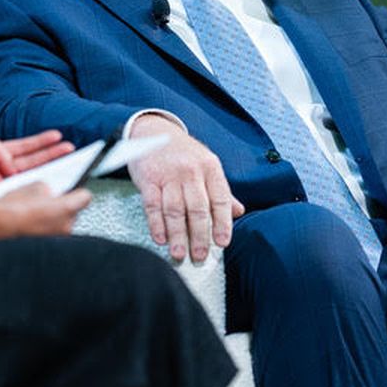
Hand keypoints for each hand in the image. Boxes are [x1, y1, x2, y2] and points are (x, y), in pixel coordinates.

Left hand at [0, 126, 70, 191]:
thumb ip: (1, 150)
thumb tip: (14, 167)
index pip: (23, 149)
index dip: (41, 144)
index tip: (59, 138)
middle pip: (29, 161)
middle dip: (50, 154)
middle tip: (70, 149)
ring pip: (25, 173)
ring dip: (45, 165)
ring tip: (65, 154)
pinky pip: (10, 186)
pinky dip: (25, 182)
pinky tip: (41, 177)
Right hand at [0, 184, 92, 241]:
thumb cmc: (14, 207)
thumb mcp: (34, 187)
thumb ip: (48, 189)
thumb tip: (49, 193)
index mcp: (69, 207)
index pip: (85, 197)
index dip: (77, 193)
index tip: (73, 192)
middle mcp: (68, 226)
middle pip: (73, 214)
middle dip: (63, 209)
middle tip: (47, 205)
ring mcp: (58, 241)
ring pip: (62, 227)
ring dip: (53, 223)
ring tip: (35, 218)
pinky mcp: (50, 251)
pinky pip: (52, 239)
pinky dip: (44, 234)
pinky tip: (32, 229)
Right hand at [127, 115, 242, 262]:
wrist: (153, 131)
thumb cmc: (183, 153)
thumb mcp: (207, 165)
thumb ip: (221, 191)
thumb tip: (238, 212)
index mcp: (210, 168)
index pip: (220, 199)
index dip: (223, 222)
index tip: (222, 242)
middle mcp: (191, 171)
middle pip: (197, 208)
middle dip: (199, 235)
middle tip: (199, 255)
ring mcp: (169, 175)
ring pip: (175, 209)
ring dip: (177, 235)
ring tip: (179, 253)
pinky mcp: (148, 178)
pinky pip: (153, 205)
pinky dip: (156, 224)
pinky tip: (161, 238)